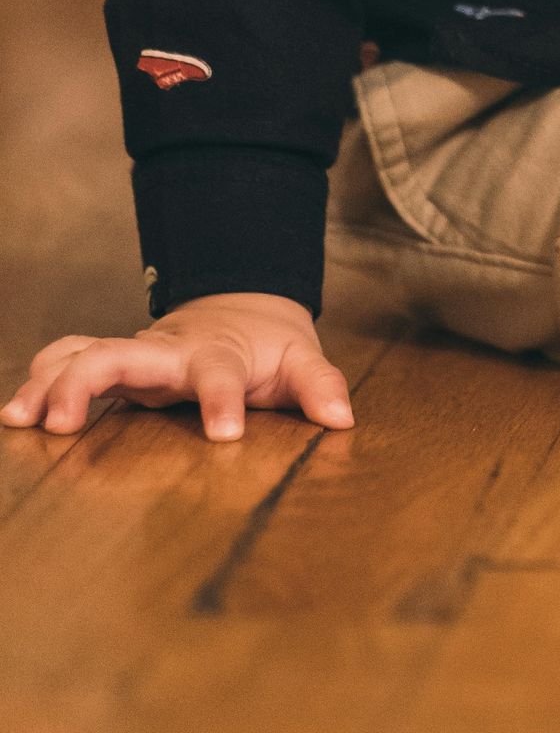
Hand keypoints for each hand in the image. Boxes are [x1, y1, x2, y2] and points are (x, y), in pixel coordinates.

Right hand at [0, 291, 353, 441]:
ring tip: (21, 418)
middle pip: (122, 354)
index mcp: (219, 353)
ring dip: (50, 382)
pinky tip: (15, 414)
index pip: (221, 373)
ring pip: (83, 353)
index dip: (222, 402)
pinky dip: (40, 381)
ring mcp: (137, 355)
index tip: (223, 435)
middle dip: (89, 382)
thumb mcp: (301, 360)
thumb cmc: (268, 344)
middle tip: (63, 424)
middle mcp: (168, 352)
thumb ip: (320, 385)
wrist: (242, 307)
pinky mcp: (116, 365)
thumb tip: (342, 418)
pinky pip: (68, 361)